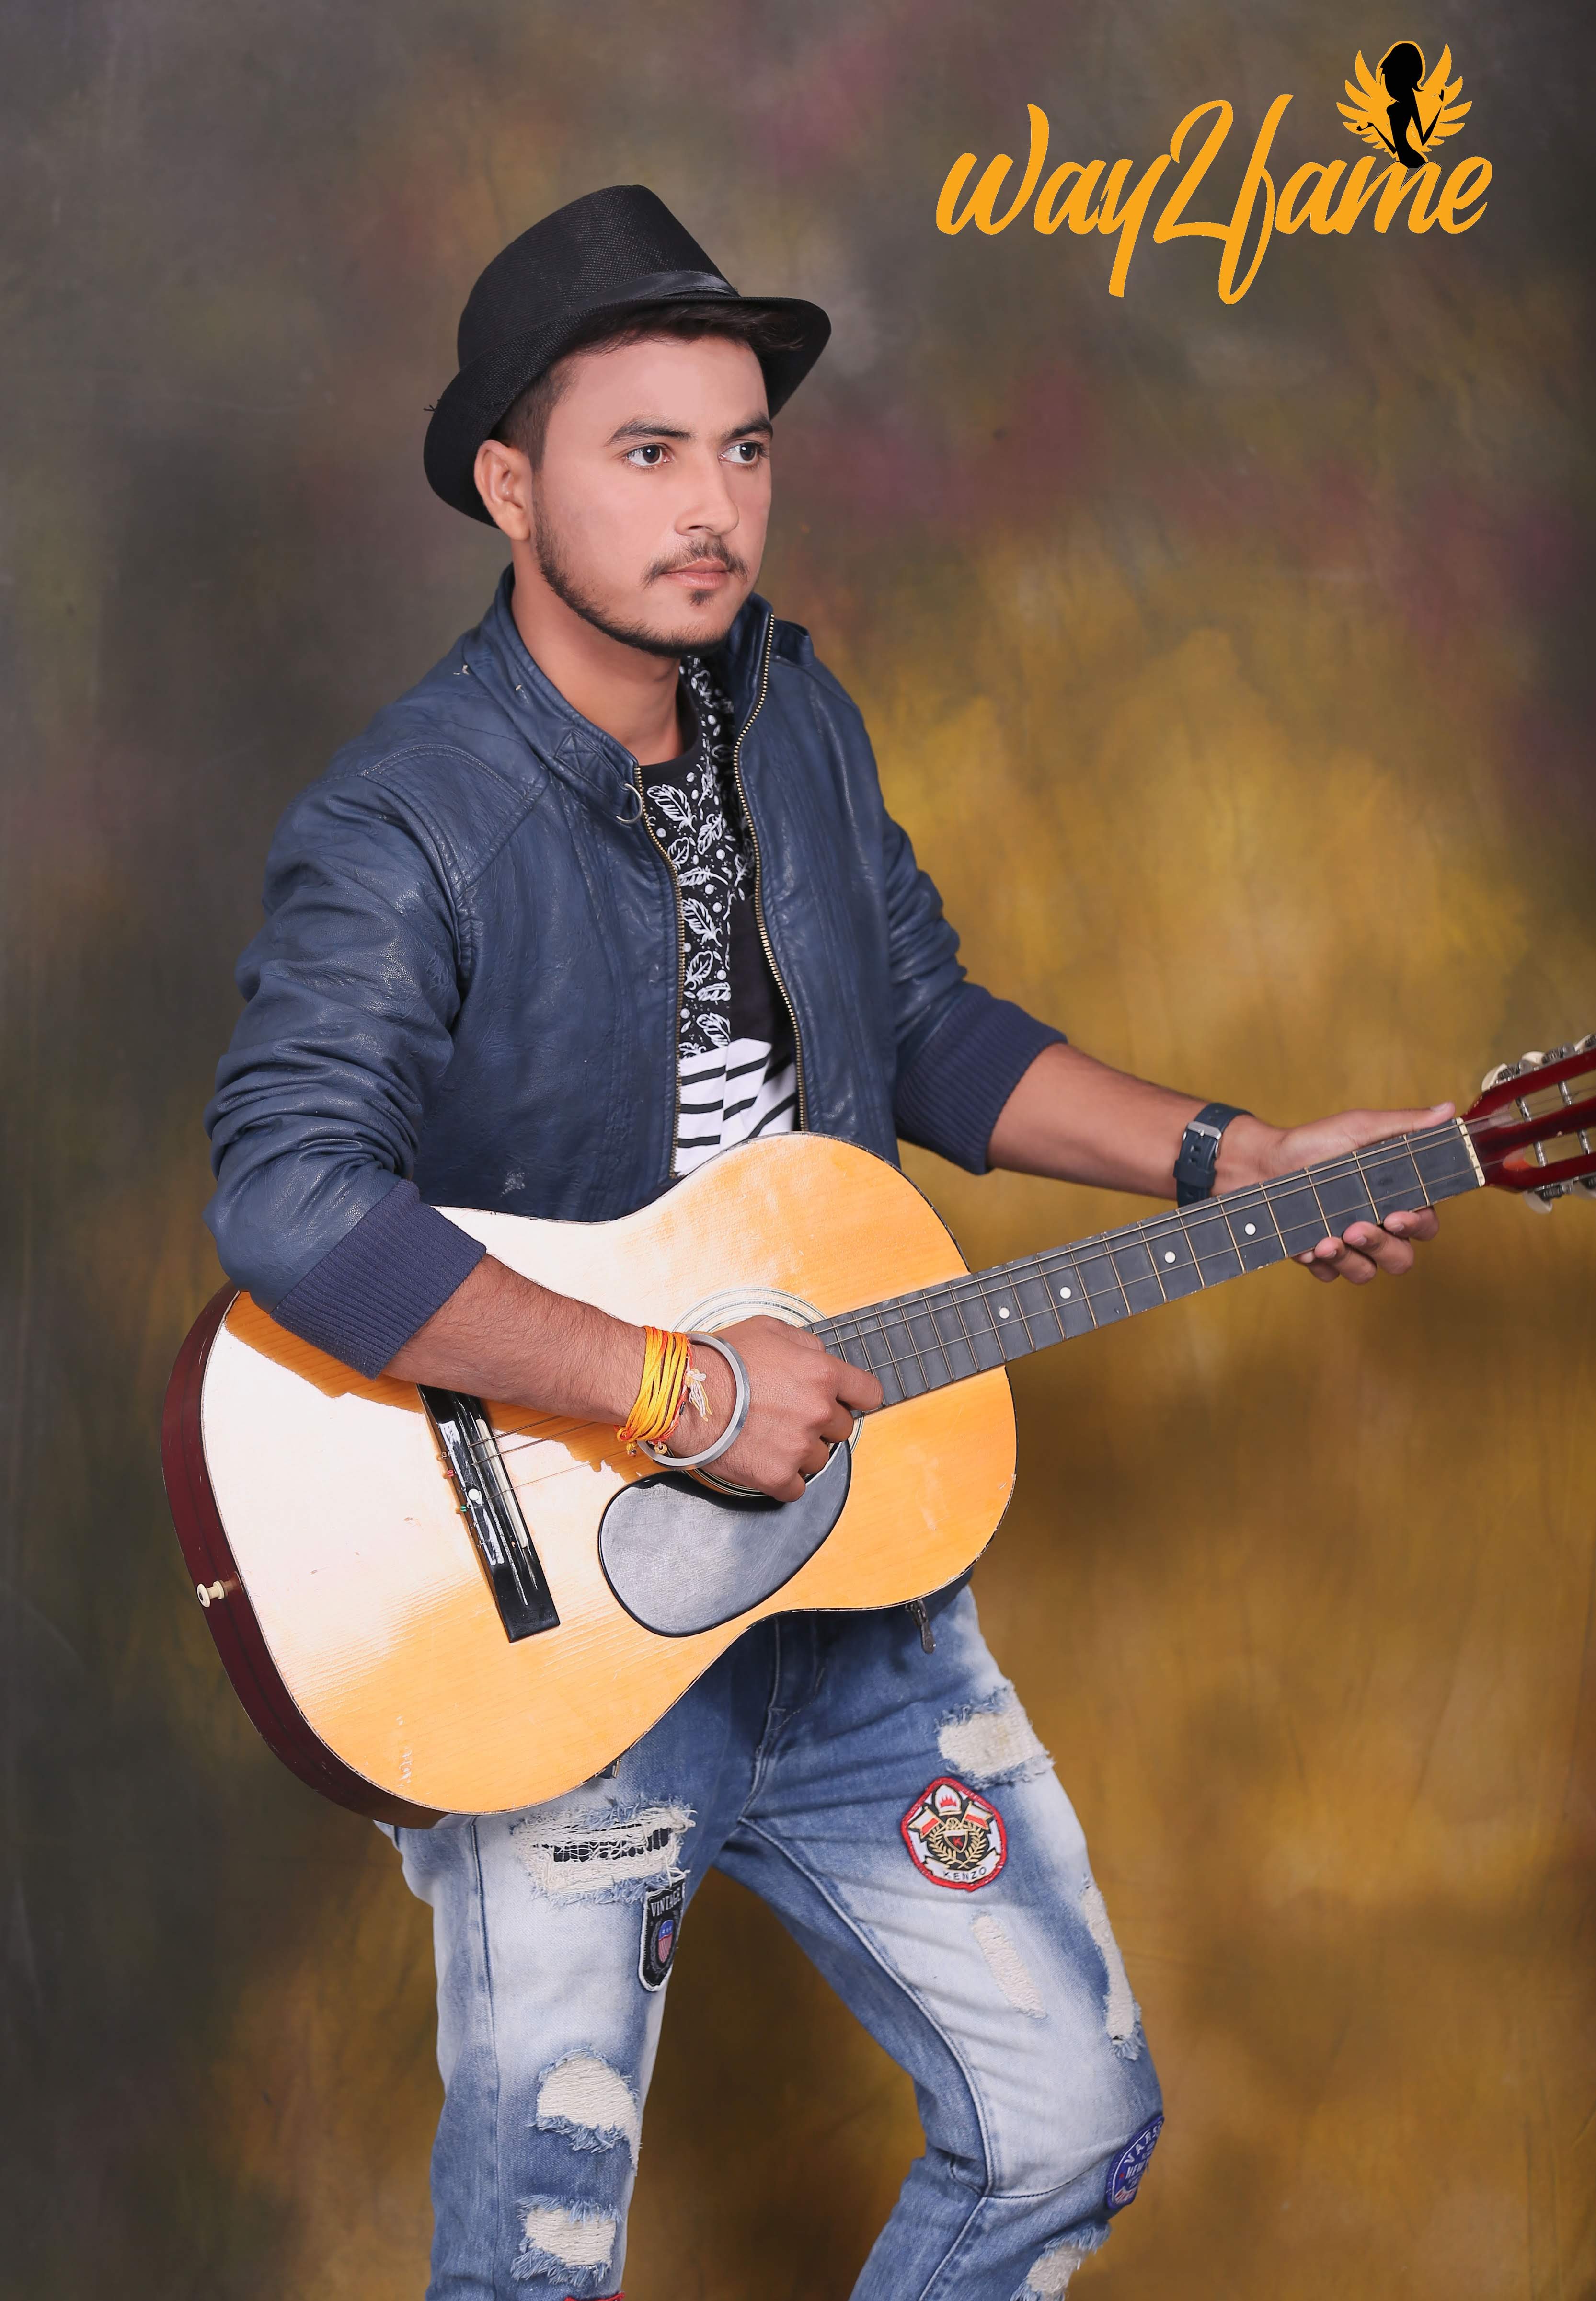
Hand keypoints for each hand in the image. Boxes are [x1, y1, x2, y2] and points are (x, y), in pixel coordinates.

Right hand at [666, 1316, 882, 1501]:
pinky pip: (797, 1488)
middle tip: (788, 1415)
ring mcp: (799, 1447)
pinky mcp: (777, 1476)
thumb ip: (805, 1344)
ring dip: (801, 1450)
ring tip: (769, 1436)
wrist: (683, 1393)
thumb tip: (820, 1357)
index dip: (856, 1397)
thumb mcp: (769, 1329)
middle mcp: (818, 1412)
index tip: (845, 1401)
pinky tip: (764, 1460)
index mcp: (822, 1374)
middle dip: (820, 1422)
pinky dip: (784, 1479)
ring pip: (819, 1459)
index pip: (868, 1394)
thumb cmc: (721, 1358)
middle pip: (841, 1429)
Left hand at [1219, 1104, 1452, 1285]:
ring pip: (1367, 1272)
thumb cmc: (1314, 1143)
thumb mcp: (1360, 1128)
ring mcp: (1347, 1244)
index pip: (1425, 1224)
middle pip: (1401, 1258)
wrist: (1261, 1162)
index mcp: (1393, 1197)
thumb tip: (1448, 1109)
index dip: (1418, 1225)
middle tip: (1355, 1228)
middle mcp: (1375, 1224)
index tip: (1397, 1215)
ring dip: (1350, 1260)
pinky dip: (1319, 1263)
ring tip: (1324, 1240)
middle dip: (1382, 1247)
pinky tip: (1304, 1245)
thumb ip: (1405, 1126)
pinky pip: (1329, 1275)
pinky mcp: (1318, 1257)